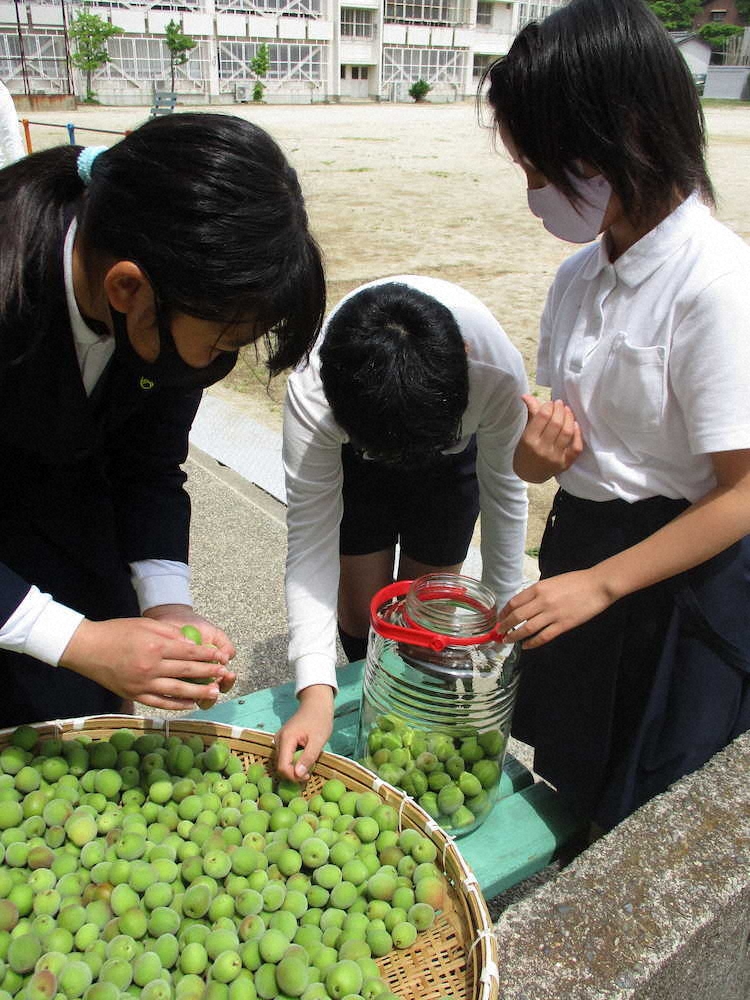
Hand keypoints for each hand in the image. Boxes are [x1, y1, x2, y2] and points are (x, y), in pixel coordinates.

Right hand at [59, 616, 232, 710]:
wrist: (87, 648)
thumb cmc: (117, 632)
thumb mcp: (146, 625)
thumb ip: (171, 634)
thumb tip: (192, 644)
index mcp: (155, 647)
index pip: (189, 653)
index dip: (208, 656)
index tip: (222, 657)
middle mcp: (150, 667)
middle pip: (187, 672)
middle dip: (209, 673)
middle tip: (224, 675)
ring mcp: (142, 684)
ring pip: (177, 690)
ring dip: (198, 692)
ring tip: (214, 692)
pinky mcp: (134, 695)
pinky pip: (160, 702)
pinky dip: (176, 704)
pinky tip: (190, 703)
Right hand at [274, 684, 334, 781]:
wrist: (316, 703)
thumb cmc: (320, 720)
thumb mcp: (318, 740)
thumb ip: (308, 758)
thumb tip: (298, 775)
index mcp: (285, 739)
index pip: (282, 767)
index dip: (293, 776)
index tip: (307, 776)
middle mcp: (278, 740)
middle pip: (280, 766)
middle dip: (293, 773)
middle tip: (309, 772)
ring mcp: (279, 739)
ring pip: (282, 762)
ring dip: (294, 767)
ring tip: (308, 763)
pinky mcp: (282, 740)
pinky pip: (285, 756)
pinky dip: (293, 760)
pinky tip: (304, 757)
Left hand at [498, 568, 613, 648]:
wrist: (597, 585)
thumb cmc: (575, 581)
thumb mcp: (551, 582)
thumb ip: (537, 593)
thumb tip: (524, 605)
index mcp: (538, 588)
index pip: (514, 602)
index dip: (504, 612)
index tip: (500, 618)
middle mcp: (542, 601)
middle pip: (516, 617)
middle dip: (505, 626)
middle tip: (499, 632)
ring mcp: (552, 614)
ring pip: (526, 629)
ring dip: (514, 636)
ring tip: (508, 641)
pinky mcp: (563, 625)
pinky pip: (543, 637)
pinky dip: (532, 643)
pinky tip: (526, 646)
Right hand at [514, 395, 583, 482]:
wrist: (529, 474)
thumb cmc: (526, 451)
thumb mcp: (525, 433)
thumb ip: (531, 414)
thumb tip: (526, 395)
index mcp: (529, 440)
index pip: (542, 416)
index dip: (549, 406)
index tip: (550, 403)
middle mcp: (542, 449)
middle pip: (556, 423)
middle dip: (560, 409)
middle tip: (560, 404)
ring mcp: (555, 458)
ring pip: (567, 432)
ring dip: (569, 418)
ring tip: (567, 410)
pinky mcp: (565, 464)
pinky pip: (576, 447)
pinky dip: (578, 434)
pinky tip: (575, 424)